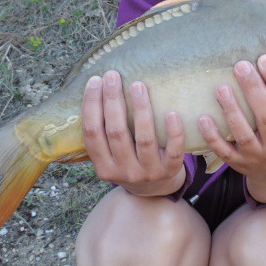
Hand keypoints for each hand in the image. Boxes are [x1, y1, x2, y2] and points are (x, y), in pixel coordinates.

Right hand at [81, 70, 185, 196]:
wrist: (155, 190)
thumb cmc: (129, 162)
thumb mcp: (111, 157)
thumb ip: (104, 135)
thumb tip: (97, 89)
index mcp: (103, 167)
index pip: (92, 134)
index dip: (91, 106)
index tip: (95, 81)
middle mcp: (124, 172)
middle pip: (116, 132)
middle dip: (113, 101)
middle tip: (113, 75)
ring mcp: (148, 173)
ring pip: (144, 139)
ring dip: (141, 110)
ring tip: (138, 85)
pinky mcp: (170, 171)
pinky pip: (174, 151)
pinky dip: (173, 132)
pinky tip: (171, 113)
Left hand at [198, 55, 265, 203]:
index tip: (265, 60)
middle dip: (254, 89)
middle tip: (241, 66)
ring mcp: (257, 157)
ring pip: (243, 134)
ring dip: (231, 110)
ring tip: (221, 87)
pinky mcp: (238, 164)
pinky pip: (223, 151)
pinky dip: (212, 136)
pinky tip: (203, 118)